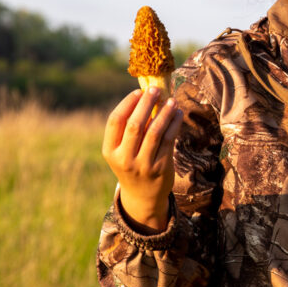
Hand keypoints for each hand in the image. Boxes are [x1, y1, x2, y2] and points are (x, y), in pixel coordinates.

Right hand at [102, 87, 183, 232]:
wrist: (142, 196)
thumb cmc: (132, 164)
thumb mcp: (123, 151)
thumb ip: (129, 129)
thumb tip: (147, 96)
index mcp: (110, 151)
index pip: (115, 121)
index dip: (127, 103)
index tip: (138, 92)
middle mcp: (124, 159)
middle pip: (135, 124)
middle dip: (146, 104)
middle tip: (155, 90)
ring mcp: (143, 165)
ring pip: (155, 132)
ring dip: (164, 112)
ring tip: (171, 100)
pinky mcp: (160, 168)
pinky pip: (169, 140)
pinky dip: (173, 124)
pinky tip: (177, 113)